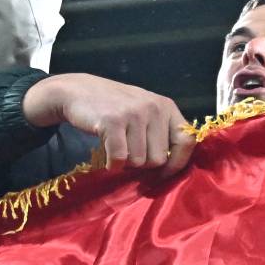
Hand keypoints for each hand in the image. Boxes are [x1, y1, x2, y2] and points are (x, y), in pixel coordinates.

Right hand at [22, 73, 194, 175]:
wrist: (78, 91)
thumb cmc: (114, 108)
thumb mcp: (145, 113)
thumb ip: (161, 134)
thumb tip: (170, 171)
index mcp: (166, 106)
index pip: (186, 142)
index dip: (177, 163)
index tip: (163, 173)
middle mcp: (154, 108)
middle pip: (159, 159)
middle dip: (142, 164)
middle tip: (127, 151)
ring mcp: (134, 113)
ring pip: (138, 162)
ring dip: (124, 163)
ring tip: (116, 145)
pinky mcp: (113, 121)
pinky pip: (118, 159)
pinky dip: (111, 163)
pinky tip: (105, 152)